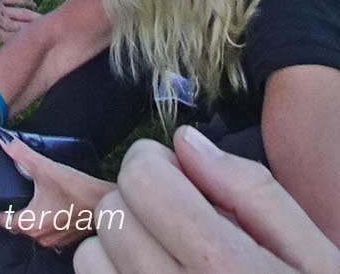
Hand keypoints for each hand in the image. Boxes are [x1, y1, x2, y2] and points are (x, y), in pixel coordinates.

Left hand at [1, 139, 113, 249]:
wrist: (105, 203)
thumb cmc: (76, 190)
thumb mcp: (44, 167)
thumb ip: (21, 154)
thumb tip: (5, 142)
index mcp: (30, 224)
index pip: (4, 221)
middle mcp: (41, 237)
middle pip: (19, 225)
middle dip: (15, 209)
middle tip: (15, 192)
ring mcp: (55, 240)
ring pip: (34, 228)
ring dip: (32, 215)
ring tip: (33, 196)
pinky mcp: (67, 238)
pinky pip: (49, 230)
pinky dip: (46, 218)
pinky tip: (51, 204)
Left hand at [77, 131, 339, 273]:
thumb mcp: (314, 257)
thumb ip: (253, 191)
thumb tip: (186, 142)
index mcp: (224, 267)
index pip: (141, 178)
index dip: (158, 165)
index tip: (183, 181)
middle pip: (113, 212)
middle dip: (141, 203)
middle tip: (180, 224)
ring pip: (91, 257)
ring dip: (120, 246)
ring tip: (167, 258)